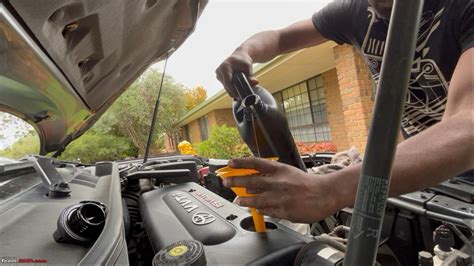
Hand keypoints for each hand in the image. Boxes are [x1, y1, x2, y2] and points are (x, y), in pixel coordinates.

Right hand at [215, 48, 258, 98]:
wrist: (239, 56)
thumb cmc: (243, 60)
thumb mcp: (248, 67)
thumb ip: (251, 76)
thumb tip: (255, 82)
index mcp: (224, 67)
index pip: (228, 82)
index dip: (233, 90)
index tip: (239, 96)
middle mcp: (219, 71)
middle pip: (226, 86)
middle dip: (234, 92)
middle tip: (242, 97)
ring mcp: (218, 75)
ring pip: (226, 87)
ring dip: (233, 90)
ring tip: (240, 92)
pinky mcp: (219, 78)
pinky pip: (225, 85)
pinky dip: (231, 88)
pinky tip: (237, 88)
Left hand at [223, 157, 341, 222]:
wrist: (325, 194)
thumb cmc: (306, 183)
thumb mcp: (288, 172)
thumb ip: (272, 175)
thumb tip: (253, 179)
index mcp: (280, 170)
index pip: (256, 163)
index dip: (241, 162)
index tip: (229, 162)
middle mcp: (278, 182)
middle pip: (251, 181)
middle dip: (236, 181)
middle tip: (226, 182)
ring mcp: (280, 198)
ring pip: (256, 199)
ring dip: (245, 199)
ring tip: (238, 199)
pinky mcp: (284, 211)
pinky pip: (267, 211)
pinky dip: (260, 209)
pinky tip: (256, 208)